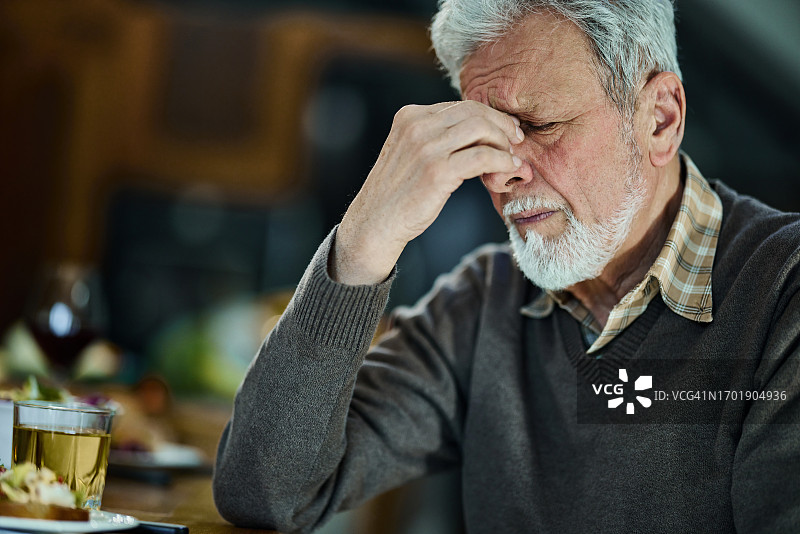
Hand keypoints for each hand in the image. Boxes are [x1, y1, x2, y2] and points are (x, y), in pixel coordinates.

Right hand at [331, 101, 524, 284]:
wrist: (375, 223)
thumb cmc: (397, 193)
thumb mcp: (410, 152)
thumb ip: (435, 137)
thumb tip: (477, 131)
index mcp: (409, 116)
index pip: (460, 105)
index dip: (489, 115)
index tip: (505, 128)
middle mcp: (416, 126)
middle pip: (473, 112)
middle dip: (501, 123)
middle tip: (516, 138)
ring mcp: (426, 147)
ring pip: (480, 129)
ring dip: (503, 141)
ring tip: (512, 156)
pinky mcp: (437, 171)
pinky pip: (482, 156)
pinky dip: (502, 160)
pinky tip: (508, 168)